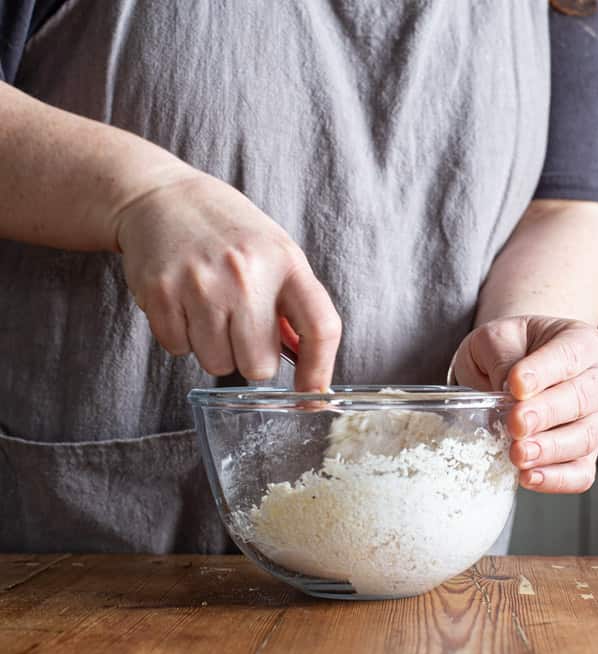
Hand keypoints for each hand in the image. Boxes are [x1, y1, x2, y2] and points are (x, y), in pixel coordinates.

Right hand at [115, 170, 340, 390]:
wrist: (164, 198)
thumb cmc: (230, 234)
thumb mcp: (276, 255)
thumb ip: (293, 309)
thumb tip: (311, 372)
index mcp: (286, 263)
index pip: (321, 329)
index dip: (320, 372)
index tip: (313, 396)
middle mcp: (246, 274)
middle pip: (260, 366)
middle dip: (252, 359)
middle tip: (240, 327)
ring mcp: (201, 284)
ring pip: (218, 364)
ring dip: (215, 348)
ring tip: (209, 308)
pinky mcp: (161, 292)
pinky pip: (178, 350)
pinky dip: (181, 337)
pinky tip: (183, 303)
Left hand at [452, 316, 597, 492]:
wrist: (509, 365)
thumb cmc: (508, 348)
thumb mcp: (497, 336)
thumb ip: (502, 356)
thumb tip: (508, 388)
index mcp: (582, 343)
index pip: (569, 356)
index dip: (543, 373)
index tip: (514, 385)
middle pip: (582, 399)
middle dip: (546, 414)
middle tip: (516, 423)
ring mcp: (597, 419)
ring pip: (584, 438)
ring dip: (550, 449)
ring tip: (518, 454)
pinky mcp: (585, 453)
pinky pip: (581, 472)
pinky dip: (557, 479)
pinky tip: (528, 477)